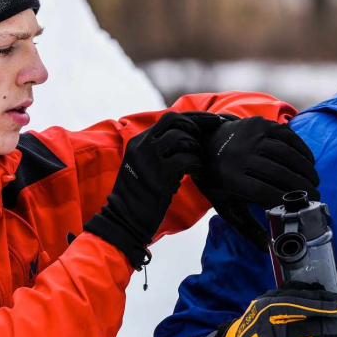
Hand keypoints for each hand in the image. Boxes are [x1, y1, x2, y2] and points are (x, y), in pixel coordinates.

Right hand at [84, 111, 203, 267]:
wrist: (124, 219)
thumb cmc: (138, 195)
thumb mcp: (141, 165)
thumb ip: (157, 150)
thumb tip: (187, 139)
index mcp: (138, 141)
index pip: (169, 119)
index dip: (194, 118)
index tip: (212, 121)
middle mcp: (142, 145)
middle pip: (176, 121)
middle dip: (198, 126)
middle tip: (208, 139)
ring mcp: (150, 159)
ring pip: (182, 139)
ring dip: (196, 149)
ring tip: (198, 161)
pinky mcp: (160, 175)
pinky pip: (187, 160)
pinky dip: (197, 165)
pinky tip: (198, 174)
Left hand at [183, 114, 320, 250]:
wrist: (206, 143)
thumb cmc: (220, 181)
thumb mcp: (227, 206)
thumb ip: (247, 227)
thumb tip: (268, 249)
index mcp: (228, 178)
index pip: (263, 193)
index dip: (286, 201)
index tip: (302, 208)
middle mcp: (238, 155)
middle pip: (279, 173)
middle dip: (302, 186)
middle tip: (316, 195)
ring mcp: (249, 135)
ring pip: (286, 153)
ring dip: (305, 168)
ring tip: (314, 180)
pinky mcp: (259, 123)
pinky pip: (287, 136)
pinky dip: (301, 149)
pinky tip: (309, 162)